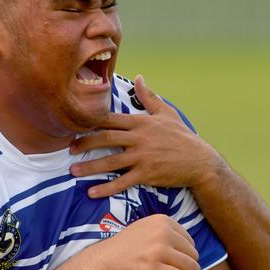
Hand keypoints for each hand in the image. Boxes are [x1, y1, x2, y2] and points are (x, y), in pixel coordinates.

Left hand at [70, 75, 224, 197]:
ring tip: (73, 171)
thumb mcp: (166, 112)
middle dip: (85, 143)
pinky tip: (92, 193)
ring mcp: (142, 156)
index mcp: (141, 122)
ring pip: (110, 161)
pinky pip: (122, 182)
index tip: (76, 125)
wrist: (199, 161)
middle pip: (105, 138)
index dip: (91, 122)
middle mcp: (139, 138)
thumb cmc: (182, 136)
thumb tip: (138, 77)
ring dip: (90, 167)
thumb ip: (148, 96)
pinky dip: (106, 188)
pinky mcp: (147, 174)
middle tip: (69, 149)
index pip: (111, 119)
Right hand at [79, 215, 199, 269]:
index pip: (189, 241)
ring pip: (192, 267)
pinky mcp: (154, 268)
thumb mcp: (144, 231)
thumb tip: (189, 247)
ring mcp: (158, 248)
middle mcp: (162, 230)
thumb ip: (165, 234)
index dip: (185, 257)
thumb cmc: (122, 251)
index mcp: (161, 220)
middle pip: (193, 255)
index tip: (175, 266)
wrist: (99, 264)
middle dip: (188, 269)